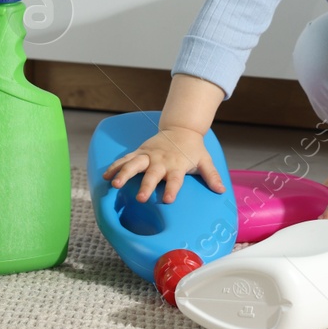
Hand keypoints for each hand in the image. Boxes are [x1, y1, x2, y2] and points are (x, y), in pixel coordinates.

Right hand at [101, 126, 226, 203]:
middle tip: (141, 198)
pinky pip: (125, 159)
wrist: (181, 128)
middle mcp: (161, 161)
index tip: (168, 200)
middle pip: (152, 174)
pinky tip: (105, 176)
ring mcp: (148, 156)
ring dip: (124, 174)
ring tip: (114, 184)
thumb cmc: (193, 148)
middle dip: (146, 186)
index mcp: (177, 165)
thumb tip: (222, 190)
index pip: (175, 179)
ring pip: (134, 165)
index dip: (172, 189)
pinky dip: (115, 166)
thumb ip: (211, 176)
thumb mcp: (205, 160)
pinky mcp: (140, 152)